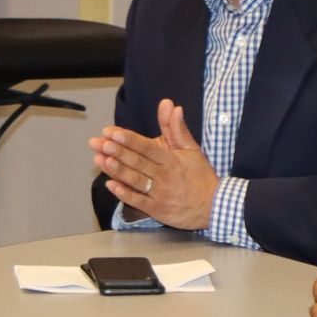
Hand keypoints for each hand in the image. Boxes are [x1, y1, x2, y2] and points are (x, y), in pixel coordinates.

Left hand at [90, 99, 218, 231]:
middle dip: (118, 152)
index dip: (130, 140)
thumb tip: (173, 106)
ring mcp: (161, 195)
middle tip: (100, 143)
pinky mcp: (159, 210)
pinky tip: (110, 185)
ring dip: (117, 170)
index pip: (148, 148)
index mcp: (172, 161)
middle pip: (138, 163)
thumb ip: (178, 129)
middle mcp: (165, 177)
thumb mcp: (193, 150)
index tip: (112, 132)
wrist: (216, 207)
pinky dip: (125, 194)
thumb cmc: (202, 177)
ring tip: (100, 159)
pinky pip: (139, 202)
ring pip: (136, 181)